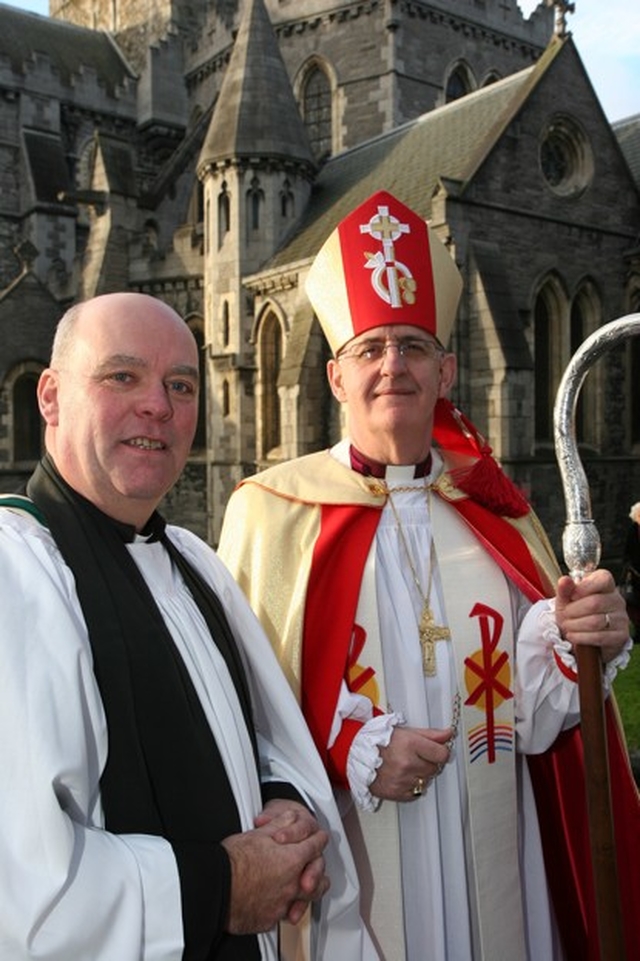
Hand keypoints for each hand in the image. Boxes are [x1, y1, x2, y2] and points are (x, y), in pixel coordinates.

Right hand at [221, 805, 328, 934]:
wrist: (215, 887)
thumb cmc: (232, 861)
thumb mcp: (257, 833)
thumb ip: (280, 824)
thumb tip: (291, 817)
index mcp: (292, 859)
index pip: (316, 846)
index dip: (318, 839)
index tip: (318, 839)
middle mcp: (292, 884)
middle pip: (319, 879)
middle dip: (318, 872)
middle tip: (314, 868)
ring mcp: (282, 904)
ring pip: (304, 901)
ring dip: (304, 894)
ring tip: (301, 889)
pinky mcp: (269, 920)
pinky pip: (282, 914)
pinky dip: (281, 908)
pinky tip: (275, 903)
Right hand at [371, 725, 452, 801]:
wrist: (355, 754)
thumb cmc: (378, 740)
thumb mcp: (405, 731)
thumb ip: (430, 734)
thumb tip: (448, 734)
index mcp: (410, 744)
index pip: (442, 754)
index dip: (440, 752)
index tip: (436, 751)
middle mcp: (407, 763)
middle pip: (435, 769)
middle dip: (428, 762)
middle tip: (416, 756)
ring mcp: (402, 780)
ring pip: (425, 781)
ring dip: (420, 775)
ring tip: (406, 766)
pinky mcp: (396, 793)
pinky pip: (415, 793)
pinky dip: (412, 786)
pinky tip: (402, 776)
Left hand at [555, 569, 628, 662]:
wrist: (581, 634)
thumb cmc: (575, 611)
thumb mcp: (566, 599)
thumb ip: (565, 589)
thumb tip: (564, 580)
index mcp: (606, 585)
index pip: (603, 579)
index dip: (585, 587)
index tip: (572, 596)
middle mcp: (617, 599)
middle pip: (595, 603)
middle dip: (574, 610)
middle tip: (565, 614)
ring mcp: (621, 618)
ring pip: (596, 622)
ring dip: (576, 625)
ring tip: (567, 625)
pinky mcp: (621, 635)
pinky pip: (599, 637)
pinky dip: (581, 637)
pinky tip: (572, 635)